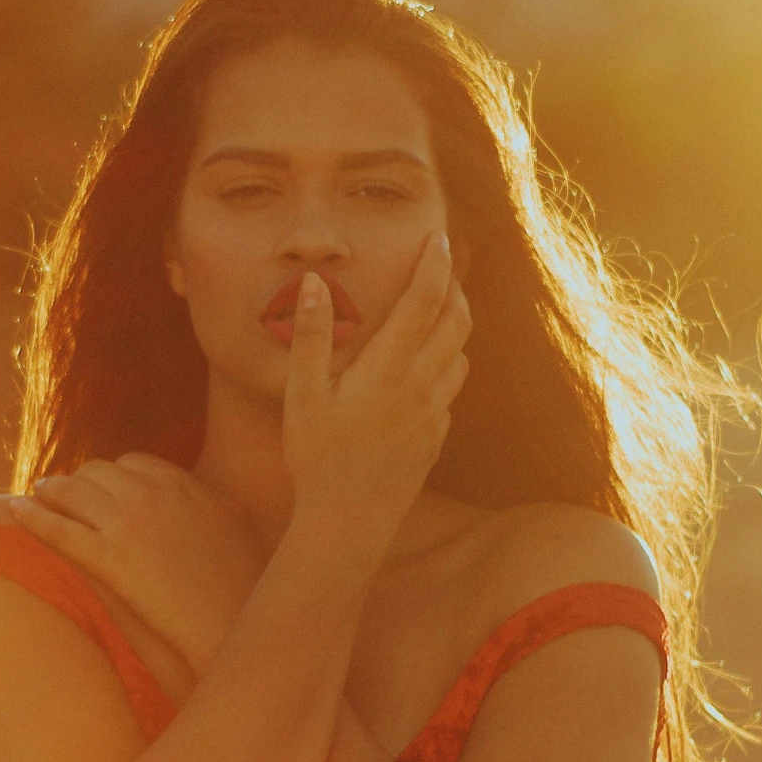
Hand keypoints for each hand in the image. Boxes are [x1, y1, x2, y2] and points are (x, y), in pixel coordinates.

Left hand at [10, 456, 265, 672]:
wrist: (231, 626)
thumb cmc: (245, 589)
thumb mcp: (240, 528)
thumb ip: (215, 505)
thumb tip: (204, 503)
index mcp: (187, 485)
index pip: (135, 464)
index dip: (115, 477)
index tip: (106, 490)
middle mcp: (153, 493)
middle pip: (98, 471)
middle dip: (80, 481)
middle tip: (65, 495)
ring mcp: (127, 523)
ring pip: (72, 491)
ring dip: (50, 491)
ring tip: (37, 496)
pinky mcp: (107, 557)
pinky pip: (57, 528)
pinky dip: (31, 517)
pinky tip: (14, 512)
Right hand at [284, 231, 469, 555]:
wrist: (348, 524)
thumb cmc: (316, 458)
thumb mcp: (301, 394)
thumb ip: (311, 335)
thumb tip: (314, 281)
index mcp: (389, 367)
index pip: (424, 300)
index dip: (435, 263)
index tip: (438, 237)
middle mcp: (421, 386)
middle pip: (456, 321)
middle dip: (453, 287)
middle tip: (442, 265)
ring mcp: (434, 414)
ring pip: (461, 355)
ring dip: (456, 325)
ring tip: (437, 310)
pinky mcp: (436, 439)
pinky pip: (451, 391)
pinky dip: (446, 365)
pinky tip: (424, 369)